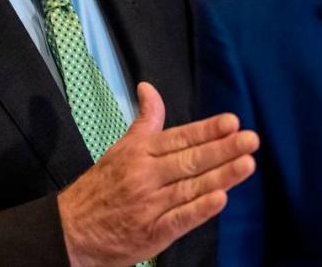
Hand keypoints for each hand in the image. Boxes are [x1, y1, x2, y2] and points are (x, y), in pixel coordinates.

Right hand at [57, 81, 258, 266]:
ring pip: (190, 187)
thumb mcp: (120, 148)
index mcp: (139, 152)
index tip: (232, 122)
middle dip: (222, 149)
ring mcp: (149, 205)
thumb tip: (148, 87)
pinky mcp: (151, 233)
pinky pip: (179, 219)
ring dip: (221, 176)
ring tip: (247, 164)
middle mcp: (145, 175)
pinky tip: (221, 199)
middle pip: (189, 160)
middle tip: (251, 139)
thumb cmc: (101, 186)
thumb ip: (144, 121)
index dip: (207, 130)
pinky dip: (199, 209)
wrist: (71, 230)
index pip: (179, 138)